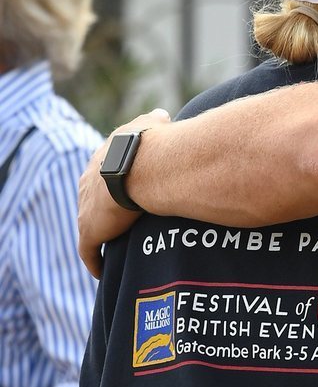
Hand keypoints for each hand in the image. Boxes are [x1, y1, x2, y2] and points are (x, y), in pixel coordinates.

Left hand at [78, 109, 169, 276]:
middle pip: (90, 201)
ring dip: (99, 237)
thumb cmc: (151, 144)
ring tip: (114, 250)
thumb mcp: (153, 124)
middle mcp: (87, 183)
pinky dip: (94, 261)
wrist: (143, 165)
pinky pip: (88, 251)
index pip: (101, 176)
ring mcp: (86, 208)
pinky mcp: (89, 230)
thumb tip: (162, 116)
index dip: (112, 187)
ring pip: (89, 225)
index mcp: (100, 160)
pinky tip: (103, 271)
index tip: (124, 197)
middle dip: (101, 213)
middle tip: (119, 226)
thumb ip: (154, 120)